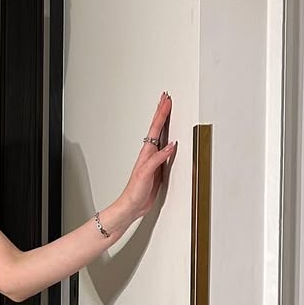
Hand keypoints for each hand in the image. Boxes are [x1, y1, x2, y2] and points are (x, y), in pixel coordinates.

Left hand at [118, 92, 176, 221]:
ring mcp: (153, 160)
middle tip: (166, 98)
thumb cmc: (134, 191)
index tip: (167, 101)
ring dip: (163, 123)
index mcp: (147, 153)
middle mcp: (150, 153)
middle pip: (157, 128)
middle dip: (162, 112)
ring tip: (166, 110)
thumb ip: (158, 159)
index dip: (161, 114)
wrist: (132, 205)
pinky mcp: (158, 167)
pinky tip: (171, 138)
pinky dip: (169, 139)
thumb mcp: (146, 173)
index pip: (155, 128)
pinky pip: (165, 148)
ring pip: (160, 136)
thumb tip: (171, 145)